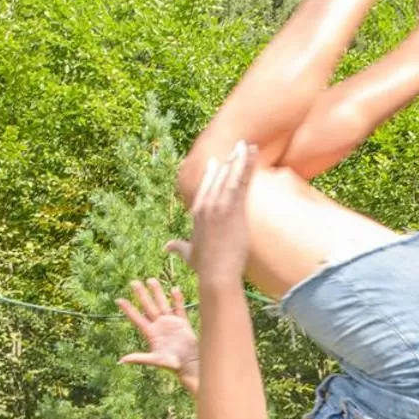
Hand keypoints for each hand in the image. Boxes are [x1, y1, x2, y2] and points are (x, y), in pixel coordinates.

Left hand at [117, 277, 198, 382]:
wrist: (190, 365)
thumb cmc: (172, 365)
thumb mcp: (155, 360)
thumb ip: (140, 358)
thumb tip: (122, 360)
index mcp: (151, 334)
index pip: (137, 318)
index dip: (128, 310)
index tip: (119, 300)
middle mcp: (159, 326)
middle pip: (148, 307)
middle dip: (141, 295)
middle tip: (133, 282)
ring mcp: (170, 323)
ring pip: (162, 304)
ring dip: (157, 292)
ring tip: (151, 279)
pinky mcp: (182, 323)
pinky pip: (179, 308)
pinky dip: (177, 299)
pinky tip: (173, 289)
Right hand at [167, 141, 254, 283]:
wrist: (216, 273)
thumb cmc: (205, 267)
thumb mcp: (189, 254)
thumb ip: (178, 247)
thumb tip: (167, 247)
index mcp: (197, 212)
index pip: (205, 186)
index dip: (212, 172)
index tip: (218, 161)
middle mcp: (206, 205)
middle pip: (218, 176)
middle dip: (229, 160)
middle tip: (239, 146)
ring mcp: (219, 205)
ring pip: (230, 175)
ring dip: (240, 158)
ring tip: (247, 144)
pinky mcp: (233, 209)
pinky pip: (241, 182)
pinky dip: (247, 166)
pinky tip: (252, 154)